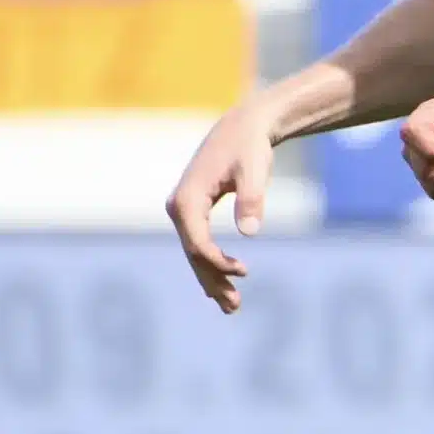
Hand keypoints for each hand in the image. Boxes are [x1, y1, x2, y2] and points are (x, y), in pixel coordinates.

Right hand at [166, 105, 274, 313]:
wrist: (243, 127)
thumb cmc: (250, 147)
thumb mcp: (255, 169)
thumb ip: (252, 199)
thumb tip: (250, 233)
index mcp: (188, 199)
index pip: (197, 243)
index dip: (218, 263)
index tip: (244, 272)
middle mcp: (178, 206)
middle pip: (193, 253)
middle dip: (213, 280)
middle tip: (235, 306)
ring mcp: (183, 209)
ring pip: (194, 252)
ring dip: (211, 279)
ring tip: (232, 306)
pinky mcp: (192, 210)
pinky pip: (198, 243)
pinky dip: (210, 265)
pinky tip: (220, 286)